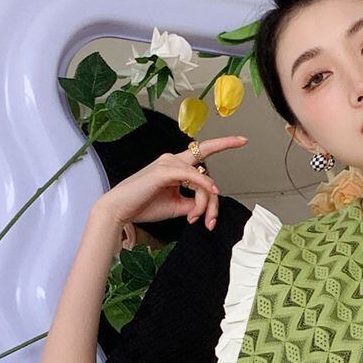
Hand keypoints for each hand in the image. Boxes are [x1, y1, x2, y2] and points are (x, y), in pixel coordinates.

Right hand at [97, 133, 247, 231]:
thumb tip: (209, 204)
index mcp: (174, 165)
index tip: (243, 140)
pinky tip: (211, 193)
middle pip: (206, 174)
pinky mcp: (164, 171)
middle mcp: (172, 159)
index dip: (223, 144)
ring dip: (204, 202)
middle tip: (209, 222)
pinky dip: (204, 187)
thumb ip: (194, 202)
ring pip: (201, 179)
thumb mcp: (177, 206)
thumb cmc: (144, 206)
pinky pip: (193, 176)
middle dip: (212, 200)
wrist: (120, 210)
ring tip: (195, 219)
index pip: (202, 153)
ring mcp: (168, 163)